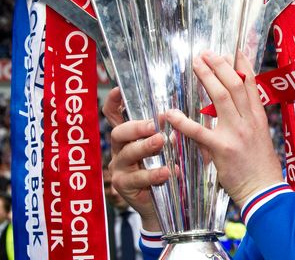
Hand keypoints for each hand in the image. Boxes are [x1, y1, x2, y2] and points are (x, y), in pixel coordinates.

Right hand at [102, 88, 169, 231]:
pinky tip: (168, 171)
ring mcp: (120, 168)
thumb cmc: (169, 169)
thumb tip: (180, 116)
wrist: (166, 204)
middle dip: (135, 127)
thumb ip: (173, 133)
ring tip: (161, 142)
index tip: (117, 90)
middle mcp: (120, 150)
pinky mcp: (124, 185)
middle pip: (119, 132)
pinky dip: (153, 173)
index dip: (113, 102)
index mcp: (130, 137)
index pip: (114, 116)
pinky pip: (137, 178)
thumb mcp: (172, 148)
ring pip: (127, 154)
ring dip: (145, 147)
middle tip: (153, 125)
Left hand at [165, 52, 283, 206]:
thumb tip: (232, 107)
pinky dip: (183, 121)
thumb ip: (245, 121)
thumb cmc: (260, 166)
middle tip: (205, 53)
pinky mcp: (222, 149)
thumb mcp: (259, 137)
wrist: (264, 190)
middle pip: (235, 84)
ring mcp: (236, 133)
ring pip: (222, 97)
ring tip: (195, 65)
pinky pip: (200, 131)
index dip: (242, 65)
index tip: (233, 50)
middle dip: (220, 65)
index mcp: (258, 117)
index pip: (251, 84)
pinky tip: (170, 113)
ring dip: (207, 78)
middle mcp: (249, 120)